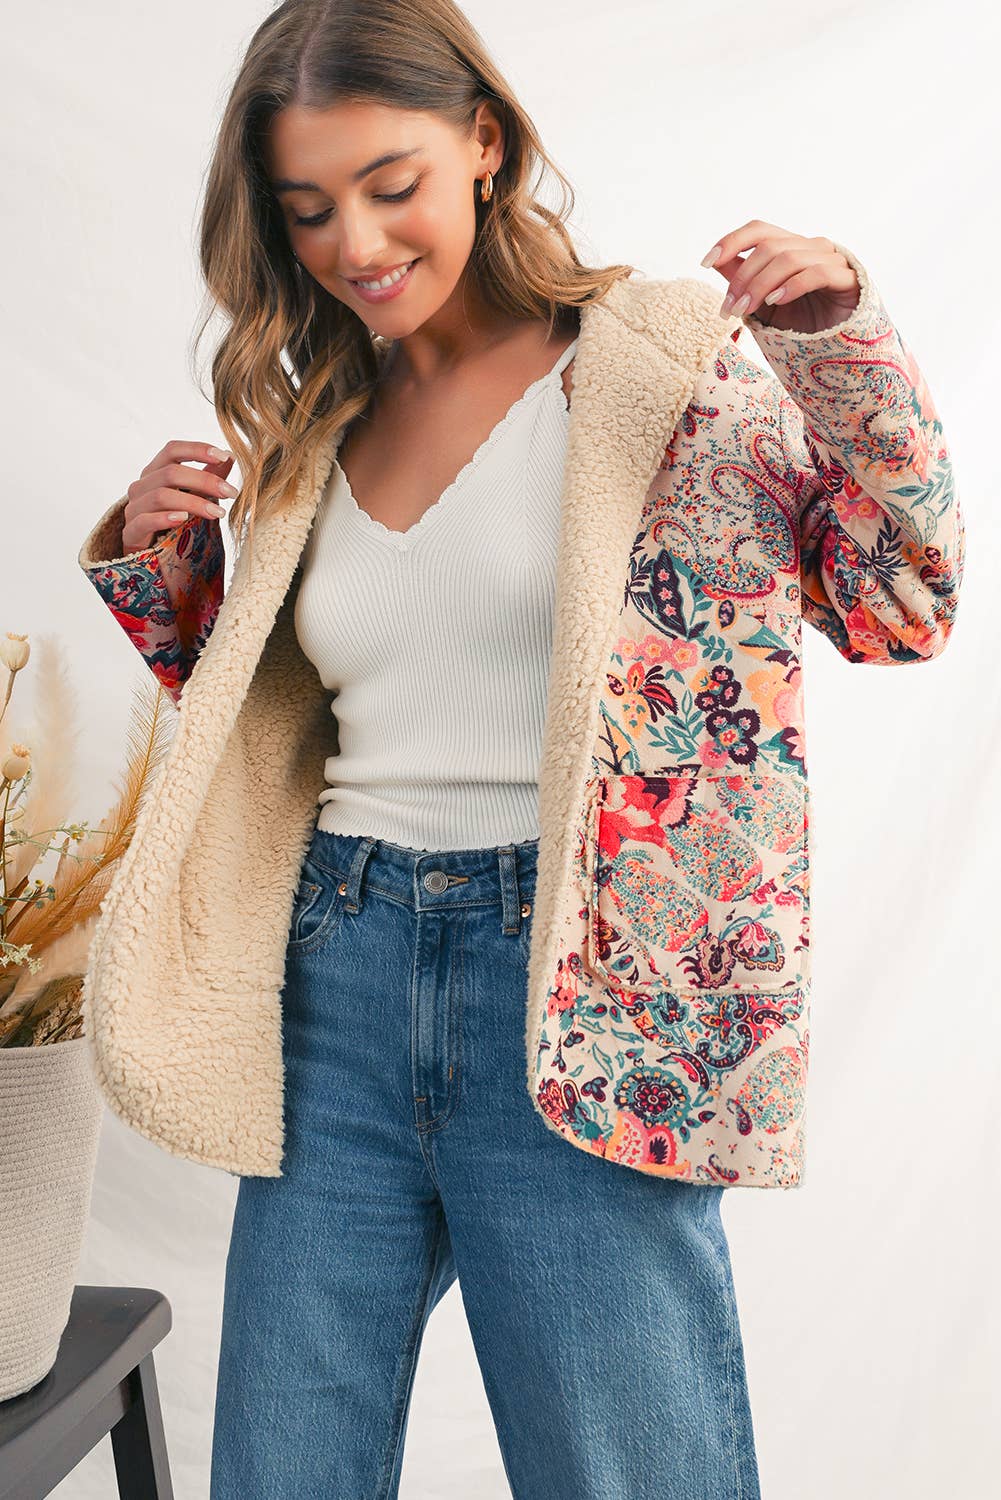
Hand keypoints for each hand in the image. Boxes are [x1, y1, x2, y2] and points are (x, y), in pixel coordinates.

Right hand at [122, 441, 237, 551]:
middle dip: (205, 480)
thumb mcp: (193, 496)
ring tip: (218, 512)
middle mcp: (141, 486)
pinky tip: (183, 518)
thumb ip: (209, 476)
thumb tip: (230, 456)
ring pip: (161, 496)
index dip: (197, 449)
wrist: (149, 553)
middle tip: (230, 492)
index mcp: (156, 472)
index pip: (173, 450)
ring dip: (193, 502)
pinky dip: (164, 518)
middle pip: (171, 473)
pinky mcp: (131, 532)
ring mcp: (134, 508)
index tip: (223, 456)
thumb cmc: (172, 521)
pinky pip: (145, 521)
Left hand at [700, 221, 859, 333]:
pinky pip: (815, 273)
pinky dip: (791, 286)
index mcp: (790, 247)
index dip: (731, 241)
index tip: (706, 262)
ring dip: (760, 286)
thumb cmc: (803, 320)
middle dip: (743, 278)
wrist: (840, 343)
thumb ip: (744, 280)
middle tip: (729, 308)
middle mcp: (810, 246)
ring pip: (788, 259)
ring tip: (746, 310)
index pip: (758, 230)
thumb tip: (716, 262)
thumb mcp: (764, 303)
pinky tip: (777, 301)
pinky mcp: (847, 277)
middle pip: (769, 247)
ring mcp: (831, 259)